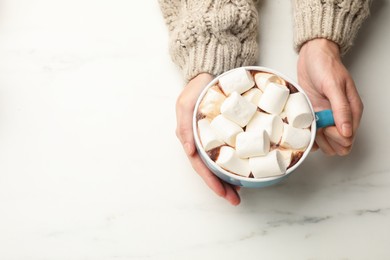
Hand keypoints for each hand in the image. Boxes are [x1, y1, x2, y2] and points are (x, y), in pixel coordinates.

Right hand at [176, 73, 240, 204]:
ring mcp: (212, 139)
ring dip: (228, 180)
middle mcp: (201, 142)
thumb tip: (188, 150)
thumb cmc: (195, 89)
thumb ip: (185, 126)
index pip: (200, 166)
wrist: (209, 74)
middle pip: (211, 170)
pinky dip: (233, 164)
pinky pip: (228, 152)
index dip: (211, 181)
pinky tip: (241, 172)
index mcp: (191, 138)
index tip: (223, 194)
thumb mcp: (185, 104)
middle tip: (235, 200)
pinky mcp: (223, 133)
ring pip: (219, 164)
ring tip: (239, 192)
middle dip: (222, 187)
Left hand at [297, 39, 363, 155]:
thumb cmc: (325, 65)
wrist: (312, 55)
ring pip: (325, 142)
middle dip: (326, 140)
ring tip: (308, 125)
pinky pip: (313, 134)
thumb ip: (341, 108)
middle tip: (316, 126)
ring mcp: (326, 117)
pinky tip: (302, 127)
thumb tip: (346, 131)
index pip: (348, 139)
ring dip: (316, 139)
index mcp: (352, 111)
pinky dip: (308, 134)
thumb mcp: (333, 85)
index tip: (325, 126)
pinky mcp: (314, 115)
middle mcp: (340, 117)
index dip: (335, 137)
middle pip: (338, 145)